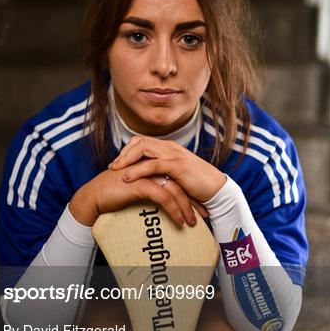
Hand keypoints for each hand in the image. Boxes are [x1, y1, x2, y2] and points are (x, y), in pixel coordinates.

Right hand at [68, 165, 207, 227]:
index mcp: (151, 165)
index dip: (189, 191)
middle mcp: (151, 166)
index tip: (199, 206)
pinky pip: (164, 197)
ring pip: (174, 189)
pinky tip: (179, 221)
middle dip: (193, 199)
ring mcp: (146, 174)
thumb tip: (165, 199)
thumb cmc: (113, 193)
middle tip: (203, 214)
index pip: (176, 177)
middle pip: (179, 182)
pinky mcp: (140, 183)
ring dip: (186, 207)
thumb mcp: (136, 187)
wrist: (94, 196)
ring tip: (192, 222)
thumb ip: (150, 187)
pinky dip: (174, 210)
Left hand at [108, 136, 226, 202]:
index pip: (142, 141)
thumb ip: (161, 172)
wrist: (217, 189)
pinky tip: (127, 178)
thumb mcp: (175, 176)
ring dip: (126, 159)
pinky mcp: (177, 166)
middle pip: (139, 141)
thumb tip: (146, 178)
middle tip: (112, 166)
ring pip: (143, 148)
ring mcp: (174, 154)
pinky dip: (137, 170)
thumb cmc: (196, 185)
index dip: (127, 151)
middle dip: (123, 153)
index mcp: (168, 148)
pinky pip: (152, 164)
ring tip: (115, 170)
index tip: (117, 164)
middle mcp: (170, 147)